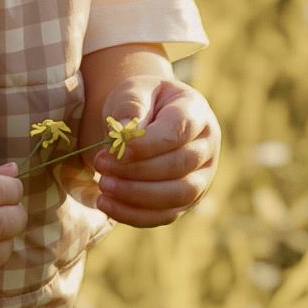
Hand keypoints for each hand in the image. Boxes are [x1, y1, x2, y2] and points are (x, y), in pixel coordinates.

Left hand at [60, 77, 220, 227]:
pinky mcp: (185, 201)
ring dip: (136, 195)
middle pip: (179, 166)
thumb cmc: (142, 102)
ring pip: (176, 195)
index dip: (148, 144)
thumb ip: (131, 106)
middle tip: (101, 165)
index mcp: (196, 114)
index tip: (116, 149)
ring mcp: (201, 178)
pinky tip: (107, 205)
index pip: (178, 132)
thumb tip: (124, 133)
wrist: (147, 117)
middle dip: (137, 170)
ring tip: (104, 186)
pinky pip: (164, 215)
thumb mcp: (134, 91)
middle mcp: (206, 148)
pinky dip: (135, 214)